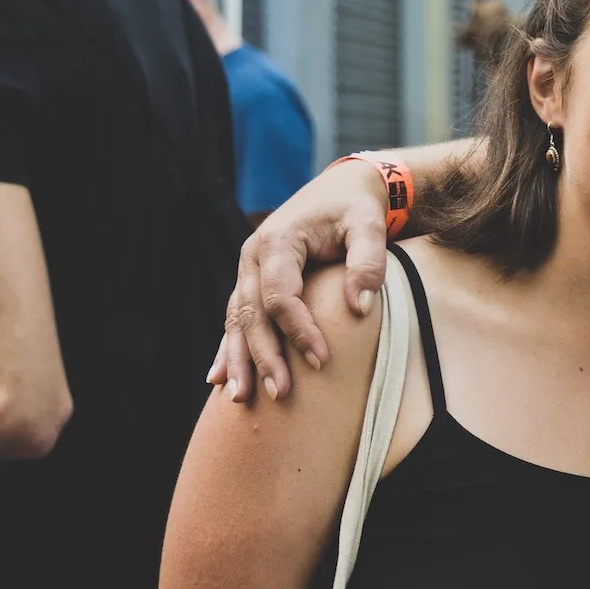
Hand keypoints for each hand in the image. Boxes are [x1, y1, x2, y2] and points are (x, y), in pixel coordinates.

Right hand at [208, 158, 391, 402]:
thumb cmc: (356, 209)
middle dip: (263, 356)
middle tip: (279, 394)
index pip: (281, 295)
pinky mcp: (252, 283)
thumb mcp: (370, 226)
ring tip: (240, 398)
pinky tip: (219, 379)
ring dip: (239, 360)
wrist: (341, 190)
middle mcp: (253, 257)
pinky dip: (229, 349)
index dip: (298, 330)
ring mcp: (248, 271)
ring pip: (236, 321)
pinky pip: (235, 319)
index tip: (321, 361)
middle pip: (251, 314)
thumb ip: (368, 262)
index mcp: (279, 241)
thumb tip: (359, 308)